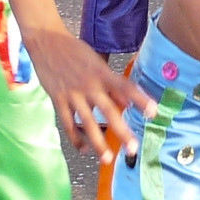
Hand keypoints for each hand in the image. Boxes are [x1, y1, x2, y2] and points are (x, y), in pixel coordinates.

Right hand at [29, 29, 146, 152]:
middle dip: (122, 131)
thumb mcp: (97, 63)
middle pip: (108, 111)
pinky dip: (75, 138)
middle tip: (132, 148)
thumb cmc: (74, 51)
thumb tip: (127, 103)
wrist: (46, 40)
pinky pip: (67, 123)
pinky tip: (83, 149)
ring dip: (97, 142)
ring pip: (87, 122)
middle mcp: (90, 85)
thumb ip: (111, 83)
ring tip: (107, 158)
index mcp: (102, 74)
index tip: (154, 112)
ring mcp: (73, 93)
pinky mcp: (58, 99)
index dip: (140, 99)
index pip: (126, 88)